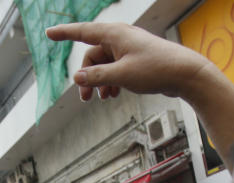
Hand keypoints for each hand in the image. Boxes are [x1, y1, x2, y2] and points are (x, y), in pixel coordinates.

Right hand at [46, 22, 211, 101]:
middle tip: (85, 99)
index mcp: (114, 34)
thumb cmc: (156, 69)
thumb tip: (78, 77)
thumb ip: (98, 76)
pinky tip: (113, 95)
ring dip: (99, 82)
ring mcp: (129, 49)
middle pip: (93, 57)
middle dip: (87, 77)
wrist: (185, 74)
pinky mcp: (137, 60)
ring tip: (102, 99)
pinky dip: (111, 82)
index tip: (48, 34)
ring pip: (104, 66)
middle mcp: (120, 39)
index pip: (82, 32)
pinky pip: (116, 69)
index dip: (64, 34)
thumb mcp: (122, 75)